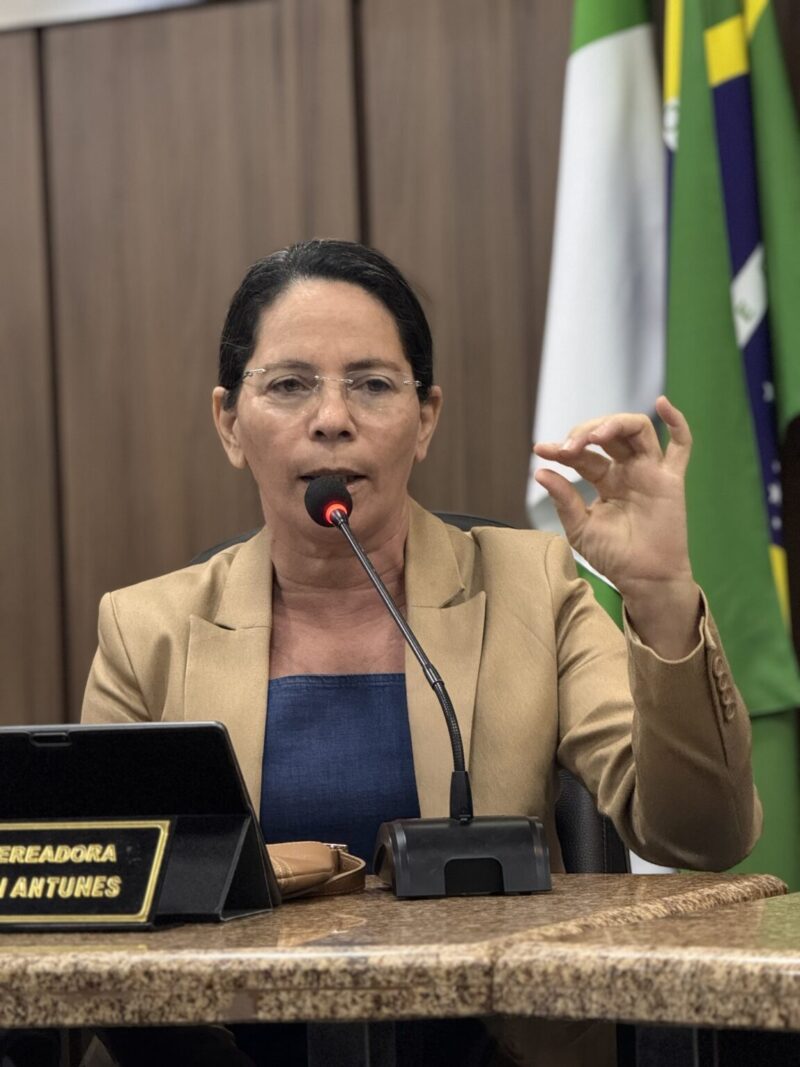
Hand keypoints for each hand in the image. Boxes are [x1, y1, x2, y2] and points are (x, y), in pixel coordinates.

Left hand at [533, 396, 699, 656]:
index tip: (541, 450)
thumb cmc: (613, 557)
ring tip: (594, 436)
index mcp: (605, 481)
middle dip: (585, 433)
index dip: (561, 449)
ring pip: (637, 430)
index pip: (583, 455)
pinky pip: (681, 446)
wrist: (644, 579)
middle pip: (608, 435)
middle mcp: (627, 471)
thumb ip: (563, 498)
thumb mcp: (579, 528)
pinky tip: (662, 403)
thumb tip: (540, 471)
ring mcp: (650, 472)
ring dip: (613, 424)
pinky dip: (677, 421)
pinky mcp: (671, 480)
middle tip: (568, 446)